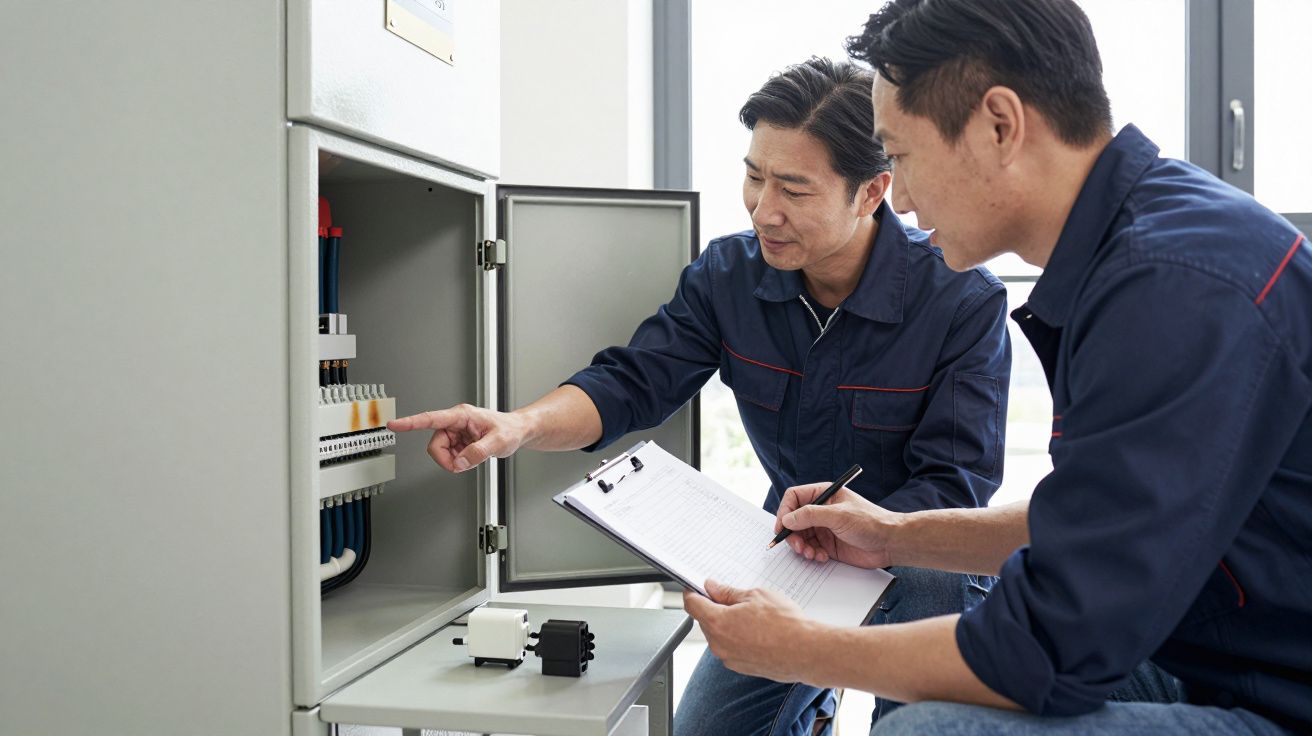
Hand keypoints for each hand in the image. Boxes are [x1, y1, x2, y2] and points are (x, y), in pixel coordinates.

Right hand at [388, 404, 529, 472]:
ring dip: (455, 461)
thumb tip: (460, 463)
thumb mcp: (499, 442)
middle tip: (465, 463)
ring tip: (473, 457)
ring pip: (440, 453)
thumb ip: (479, 453)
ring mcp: (455, 432)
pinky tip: (472, 456)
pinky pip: (449, 457)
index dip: (410, 423)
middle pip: (435, 445)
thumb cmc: (510, 429)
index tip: (394, 425)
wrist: (517, 431)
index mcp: (462, 415)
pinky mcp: (457, 441)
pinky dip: (459, 462)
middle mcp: (455, 422)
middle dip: (447, 459)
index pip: (431, 419)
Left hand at [682, 580, 819, 682]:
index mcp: (717, 622)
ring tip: (752, 615)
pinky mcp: (741, 667)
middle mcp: (718, 644)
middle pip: (705, 620)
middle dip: (714, 607)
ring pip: (719, 635)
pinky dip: (738, 638)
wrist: (805, 651)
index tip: (699, 587)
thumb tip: (712, 587)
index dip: (693, 592)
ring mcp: (729, 658)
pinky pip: (731, 648)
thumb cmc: (784, 623)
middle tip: (734, 597)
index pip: (692, 605)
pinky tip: (757, 631)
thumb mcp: (754, 596)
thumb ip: (727, 592)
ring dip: (727, 623)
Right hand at [775, 482, 902, 567]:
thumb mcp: (838, 515)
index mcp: (824, 495)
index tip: (782, 528)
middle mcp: (821, 510)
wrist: (890, 543)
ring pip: (800, 537)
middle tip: (797, 547)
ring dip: (801, 547)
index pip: (794, 498)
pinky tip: (822, 557)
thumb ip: (810, 516)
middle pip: (793, 520)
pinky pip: (810, 549)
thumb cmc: (870, 522)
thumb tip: (787, 519)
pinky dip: (811, 555)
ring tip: (811, 554)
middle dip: (792, 534)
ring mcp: (824, 528)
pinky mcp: (828, 545)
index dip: (784, 512)